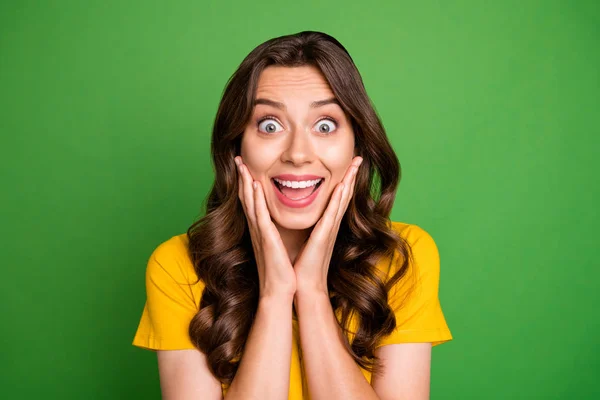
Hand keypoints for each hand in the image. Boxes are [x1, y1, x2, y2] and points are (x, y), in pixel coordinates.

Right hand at [235, 156, 296, 298]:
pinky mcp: (266, 239)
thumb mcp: (277, 247)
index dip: (247, 184)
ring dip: (245, 182)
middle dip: (242, 177)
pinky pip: (259, 215)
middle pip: (246, 198)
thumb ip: (275, 234)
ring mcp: (260, 233)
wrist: (279, 291)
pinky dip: (255, 199)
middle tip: (238, 159)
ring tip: (242, 164)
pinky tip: (253, 185)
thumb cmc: (281, 271)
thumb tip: (278, 226)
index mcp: (261, 230)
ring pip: (250, 202)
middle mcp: (257, 229)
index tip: (246, 167)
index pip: (252, 202)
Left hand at [293, 156, 362, 295]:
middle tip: (359, 157)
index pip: (337, 198)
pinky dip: (338, 199)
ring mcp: (329, 230)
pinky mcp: (324, 236)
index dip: (344, 180)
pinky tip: (342, 186)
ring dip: (349, 181)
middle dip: (352, 175)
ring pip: (342, 200)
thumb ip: (309, 228)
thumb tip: (306, 219)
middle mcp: (331, 225)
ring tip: (356, 164)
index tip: (349, 164)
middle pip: (344, 195)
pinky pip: (332, 214)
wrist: (304, 286)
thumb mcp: (305, 240)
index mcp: (326, 225)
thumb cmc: (303, 265)